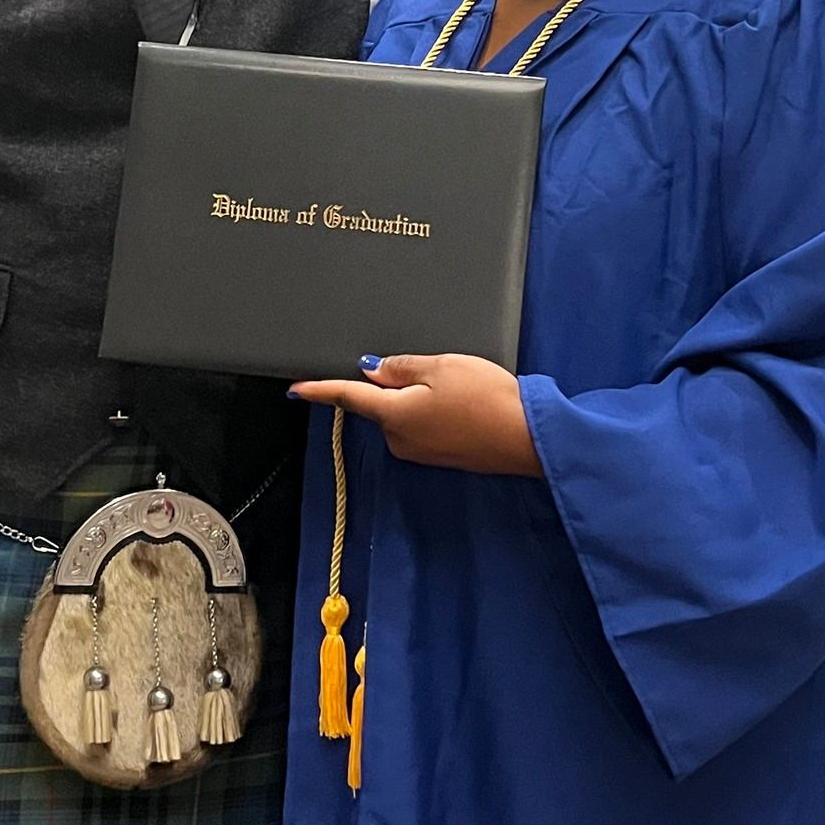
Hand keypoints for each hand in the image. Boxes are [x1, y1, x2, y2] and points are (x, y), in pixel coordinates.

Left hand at [291, 354, 542, 475]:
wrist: (527, 438)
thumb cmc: (487, 399)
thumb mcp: (441, 367)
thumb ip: (401, 367)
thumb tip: (373, 371)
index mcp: (393, 414)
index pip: (348, 397)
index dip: (320, 390)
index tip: (296, 389)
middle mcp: (400, 439)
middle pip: (383, 403)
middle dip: (400, 383)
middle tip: (441, 369)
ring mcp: (420, 452)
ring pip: (406, 414)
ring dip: (423, 398)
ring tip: (463, 389)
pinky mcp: (439, 457)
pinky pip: (425, 427)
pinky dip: (438, 412)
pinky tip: (466, 406)